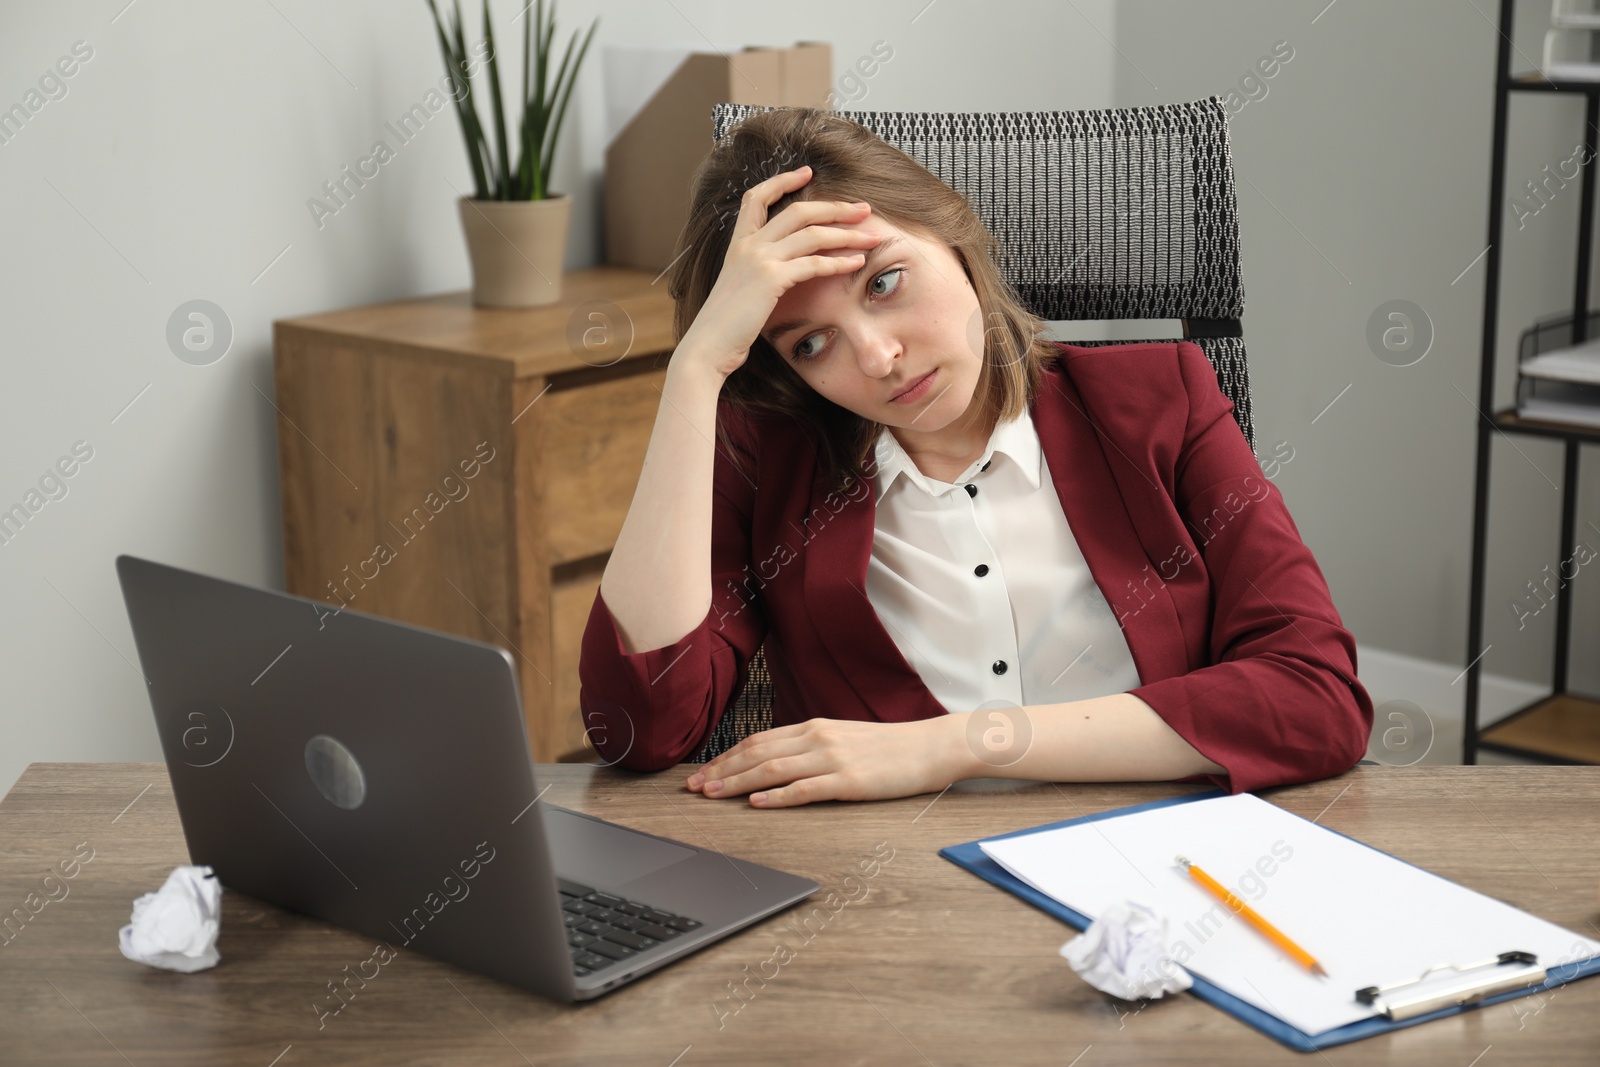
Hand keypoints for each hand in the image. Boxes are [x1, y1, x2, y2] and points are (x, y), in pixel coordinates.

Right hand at [676, 164, 882, 380]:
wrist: (707, 347)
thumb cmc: (725, 327)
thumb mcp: (740, 290)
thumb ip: (759, 273)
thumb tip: (784, 272)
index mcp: (738, 244)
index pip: (756, 198)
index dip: (782, 181)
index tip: (808, 172)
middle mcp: (748, 246)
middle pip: (798, 211)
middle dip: (835, 207)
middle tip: (863, 209)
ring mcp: (758, 260)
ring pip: (812, 234)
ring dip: (847, 234)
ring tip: (871, 236)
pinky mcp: (770, 279)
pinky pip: (814, 263)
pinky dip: (839, 262)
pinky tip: (857, 263)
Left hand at [684, 717, 965, 807]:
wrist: (930, 746)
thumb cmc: (889, 747)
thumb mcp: (844, 738)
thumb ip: (812, 746)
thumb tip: (778, 760)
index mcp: (814, 727)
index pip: (758, 740)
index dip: (726, 757)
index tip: (702, 772)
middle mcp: (818, 738)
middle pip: (757, 754)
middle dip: (721, 771)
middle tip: (693, 788)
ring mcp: (832, 759)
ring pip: (773, 770)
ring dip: (737, 783)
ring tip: (712, 794)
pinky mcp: (849, 782)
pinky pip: (805, 789)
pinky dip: (776, 797)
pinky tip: (756, 804)